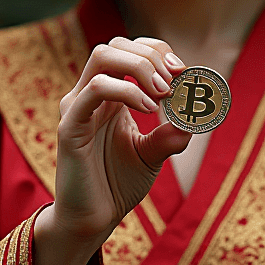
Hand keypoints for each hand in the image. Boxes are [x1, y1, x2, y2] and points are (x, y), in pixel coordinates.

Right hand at [45, 36, 191, 250]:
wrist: (92, 219)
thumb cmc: (117, 184)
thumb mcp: (152, 155)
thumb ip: (170, 135)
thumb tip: (194, 118)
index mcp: (110, 94)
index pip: (130, 50)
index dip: (159, 52)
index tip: (184, 72)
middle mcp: (90, 94)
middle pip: (115, 45)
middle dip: (151, 55)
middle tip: (175, 79)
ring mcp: (78, 107)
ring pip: (102, 56)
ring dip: (139, 66)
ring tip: (163, 92)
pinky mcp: (70, 126)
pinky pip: (94, 90)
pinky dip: (125, 90)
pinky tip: (148, 109)